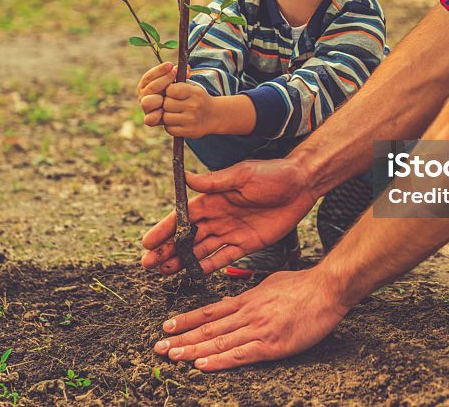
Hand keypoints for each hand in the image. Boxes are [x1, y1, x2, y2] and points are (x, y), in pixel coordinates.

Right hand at [136, 62, 174, 126]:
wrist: (179, 110)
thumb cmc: (176, 93)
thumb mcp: (177, 82)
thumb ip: (180, 75)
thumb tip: (187, 68)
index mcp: (146, 86)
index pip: (148, 77)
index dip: (159, 70)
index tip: (170, 65)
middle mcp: (144, 96)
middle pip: (150, 88)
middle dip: (163, 80)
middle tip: (174, 74)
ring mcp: (146, 109)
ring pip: (146, 103)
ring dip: (157, 98)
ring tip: (167, 95)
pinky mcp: (151, 120)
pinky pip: (149, 120)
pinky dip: (156, 115)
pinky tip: (163, 111)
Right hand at [141, 157, 314, 274]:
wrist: (301, 185)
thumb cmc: (273, 174)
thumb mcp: (243, 175)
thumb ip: (214, 182)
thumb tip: (185, 177)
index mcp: (213, 198)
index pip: (183, 216)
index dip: (164, 229)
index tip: (147, 242)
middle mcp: (218, 216)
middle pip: (187, 236)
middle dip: (167, 250)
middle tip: (148, 264)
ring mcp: (231, 231)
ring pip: (201, 249)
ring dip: (182, 260)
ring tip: (163, 272)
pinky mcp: (246, 244)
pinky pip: (223, 258)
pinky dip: (207, 267)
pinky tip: (192, 275)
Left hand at [154, 268, 349, 370]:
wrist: (327, 289)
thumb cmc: (304, 286)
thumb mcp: (271, 283)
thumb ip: (252, 294)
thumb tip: (236, 301)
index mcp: (247, 299)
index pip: (210, 312)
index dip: (187, 320)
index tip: (167, 326)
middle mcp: (247, 313)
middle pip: (208, 329)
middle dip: (181, 338)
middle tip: (158, 347)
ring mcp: (258, 329)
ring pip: (218, 342)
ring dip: (192, 350)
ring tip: (172, 356)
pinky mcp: (271, 344)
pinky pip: (240, 354)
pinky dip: (219, 361)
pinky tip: (202, 365)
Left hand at [162, 82, 214, 138]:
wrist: (213, 115)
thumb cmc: (197, 99)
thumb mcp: (193, 86)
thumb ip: (180, 80)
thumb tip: (169, 73)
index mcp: (194, 93)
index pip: (171, 90)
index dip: (168, 91)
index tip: (172, 93)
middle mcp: (193, 106)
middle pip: (166, 104)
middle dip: (166, 104)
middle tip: (172, 105)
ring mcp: (191, 120)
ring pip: (166, 118)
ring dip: (167, 116)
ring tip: (174, 113)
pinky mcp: (189, 132)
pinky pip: (169, 129)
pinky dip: (170, 126)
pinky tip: (177, 122)